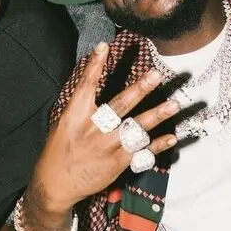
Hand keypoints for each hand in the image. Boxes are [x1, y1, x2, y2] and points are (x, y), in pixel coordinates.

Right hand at [28, 43, 179, 216]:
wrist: (56, 185)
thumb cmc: (59, 149)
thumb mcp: (63, 123)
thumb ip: (80, 104)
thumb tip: (93, 78)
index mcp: (74, 115)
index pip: (85, 86)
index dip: (94, 65)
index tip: (104, 46)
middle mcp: (92, 129)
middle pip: (119, 106)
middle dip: (139, 89)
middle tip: (155, 75)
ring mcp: (106, 147)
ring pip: (136, 129)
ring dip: (157, 116)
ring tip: (174, 104)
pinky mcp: (117, 164)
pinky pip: (141, 151)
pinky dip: (157, 144)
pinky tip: (171, 137)